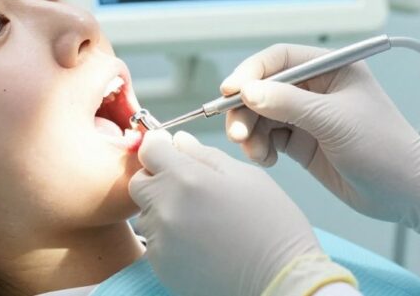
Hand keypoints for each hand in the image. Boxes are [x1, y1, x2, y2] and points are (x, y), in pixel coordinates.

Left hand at [129, 130, 354, 295]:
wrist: (280, 279)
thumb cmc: (272, 224)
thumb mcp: (246, 177)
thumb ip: (206, 156)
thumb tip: (180, 141)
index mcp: (187, 179)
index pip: (149, 150)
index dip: (159, 147)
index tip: (170, 153)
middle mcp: (166, 208)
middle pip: (140, 183)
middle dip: (158, 180)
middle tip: (189, 189)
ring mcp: (161, 240)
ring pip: (147, 215)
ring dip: (164, 211)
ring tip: (200, 221)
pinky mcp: (162, 265)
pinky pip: (155, 243)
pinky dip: (169, 239)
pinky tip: (199, 243)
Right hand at [223, 44, 419, 240]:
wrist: (408, 194)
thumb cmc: (384, 148)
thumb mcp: (335, 121)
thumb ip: (289, 103)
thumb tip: (247, 91)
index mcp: (331, 68)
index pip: (279, 59)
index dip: (251, 71)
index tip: (230, 91)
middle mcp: (316, 88)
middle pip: (263, 87)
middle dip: (246, 109)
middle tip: (238, 133)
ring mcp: (308, 116)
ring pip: (261, 114)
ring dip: (251, 132)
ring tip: (256, 153)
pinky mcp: (302, 142)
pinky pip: (268, 137)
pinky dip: (260, 147)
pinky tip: (268, 160)